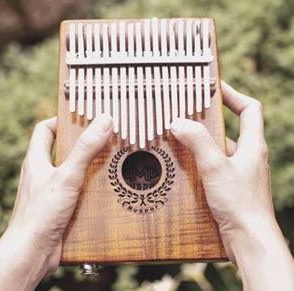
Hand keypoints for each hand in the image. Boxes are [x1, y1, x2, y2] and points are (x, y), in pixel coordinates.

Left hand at [0, 114, 112, 290]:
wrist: (32, 252)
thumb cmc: (41, 213)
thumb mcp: (67, 176)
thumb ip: (85, 149)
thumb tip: (103, 121)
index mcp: (37, 160)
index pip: (45, 129)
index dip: (61, 120)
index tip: (82, 118)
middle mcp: (43, 172)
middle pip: (62, 148)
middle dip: (83, 143)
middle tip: (104, 138)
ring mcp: (52, 189)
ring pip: (73, 169)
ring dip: (90, 165)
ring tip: (111, 160)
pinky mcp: (61, 205)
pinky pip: (78, 188)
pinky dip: (91, 185)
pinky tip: (107, 187)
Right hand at [171, 82, 293, 290]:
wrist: (250, 240)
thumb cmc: (240, 203)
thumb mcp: (216, 167)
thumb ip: (198, 142)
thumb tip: (179, 122)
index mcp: (252, 145)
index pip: (250, 109)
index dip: (234, 95)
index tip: (215, 87)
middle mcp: (248, 155)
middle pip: (230, 128)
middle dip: (208, 120)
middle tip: (186, 113)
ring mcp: (240, 171)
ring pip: (219, 148)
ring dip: (201, 142)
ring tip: (179, 137)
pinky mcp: (231, 185)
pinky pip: (214, 165)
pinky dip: (200, 160)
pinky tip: (184, 164)